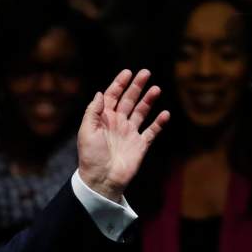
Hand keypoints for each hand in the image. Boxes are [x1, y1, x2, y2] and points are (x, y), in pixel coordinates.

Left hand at [77, 69, 169, 201]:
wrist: (102, 179)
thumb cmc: (90, 156)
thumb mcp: (86, 131)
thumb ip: (93, 111)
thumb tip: (100, 93)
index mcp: (103, 119)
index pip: (111, 96)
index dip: (119, 84)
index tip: (128, 72)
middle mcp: (117, 123)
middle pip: (128, 100)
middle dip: (136, 86)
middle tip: (145, 72)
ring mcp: (129, 133)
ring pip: (141, 112)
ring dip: (148, 100)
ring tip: (156, 89)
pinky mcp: (140, 145)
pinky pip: (152, 131)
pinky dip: (159, 122)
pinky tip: (165, 113)